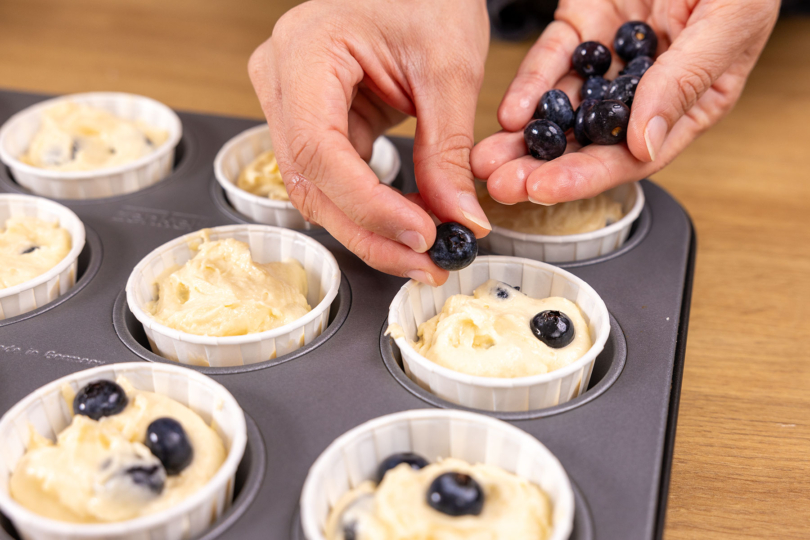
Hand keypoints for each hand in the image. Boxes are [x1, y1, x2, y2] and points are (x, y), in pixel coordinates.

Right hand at [249, 0, 490, 285]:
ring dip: (372, 229)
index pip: (319, 150)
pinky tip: (411, 225)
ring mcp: (292, 103)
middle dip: (371, 232)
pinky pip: (336, 179)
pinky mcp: (315, 121)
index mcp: (304, 51)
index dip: (369, 205)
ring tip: (425, 252)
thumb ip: (448, 151)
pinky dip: (373, 208)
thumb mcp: (449, 68)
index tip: (421, 235)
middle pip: (311, 182)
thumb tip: (459, 221)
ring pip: (319, 191)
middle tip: (426, 263)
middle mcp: (281, 79)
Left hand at [471, 0, 778, 204]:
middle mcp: (642, 89)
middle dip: (541, 166)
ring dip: (523, 137)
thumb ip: (684, 83)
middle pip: (586, 141)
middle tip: (503, 184)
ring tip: (489, 159)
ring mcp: (609, 59)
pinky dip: (530, 85)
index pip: (631, 156)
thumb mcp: (727, 24)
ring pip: (560, 108)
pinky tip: (509, 112)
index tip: (545, 189)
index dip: (587, 177)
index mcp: (688, 102)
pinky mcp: (583, 25)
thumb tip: (643, 145)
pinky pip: (551, 59)